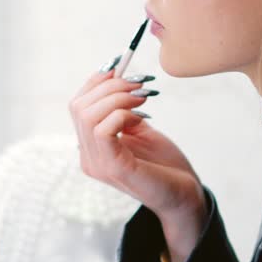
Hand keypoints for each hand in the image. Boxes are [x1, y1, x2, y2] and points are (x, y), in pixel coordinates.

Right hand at [69, 64, 202, 220]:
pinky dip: (121, 114)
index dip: (96, 81)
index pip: (77, 104)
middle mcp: (88, 156)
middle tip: (139, 85)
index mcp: (90, 147)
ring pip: (88, 115)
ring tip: (142, 99)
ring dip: (117, 97)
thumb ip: (122, 107)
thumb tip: (114, 73)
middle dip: (110, 86)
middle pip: (78, 106)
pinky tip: (140, 118)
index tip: (121, 67)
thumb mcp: (139, 127)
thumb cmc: (164, 163)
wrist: (184, 194)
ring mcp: (97, 164)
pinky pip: (103, 130)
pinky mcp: (113, 168)